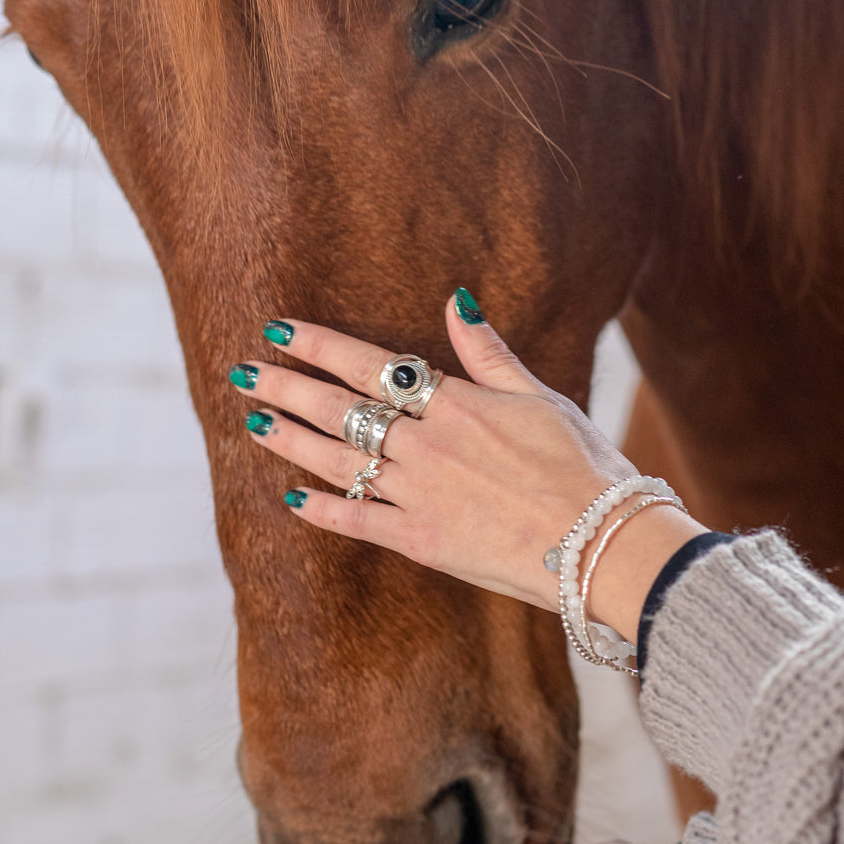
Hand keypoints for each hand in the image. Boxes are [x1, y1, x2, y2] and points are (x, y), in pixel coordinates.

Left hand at [234, 293, 704, 632]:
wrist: (600, 543)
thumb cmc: (582, 465)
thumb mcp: (539, 397)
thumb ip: (488, 352)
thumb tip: (456, 299)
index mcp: (455, 403)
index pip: (371, 365)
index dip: (321, 345)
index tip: (281, 330)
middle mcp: (426, 444)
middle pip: (340, 408)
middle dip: (287, 388)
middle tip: (243, 374)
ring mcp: (419, 494)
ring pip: (338, 461)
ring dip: (292, 441)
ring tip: (254, 425)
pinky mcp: (421, 541)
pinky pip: (359, 522)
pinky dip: (323, 511)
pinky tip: (292, 501)